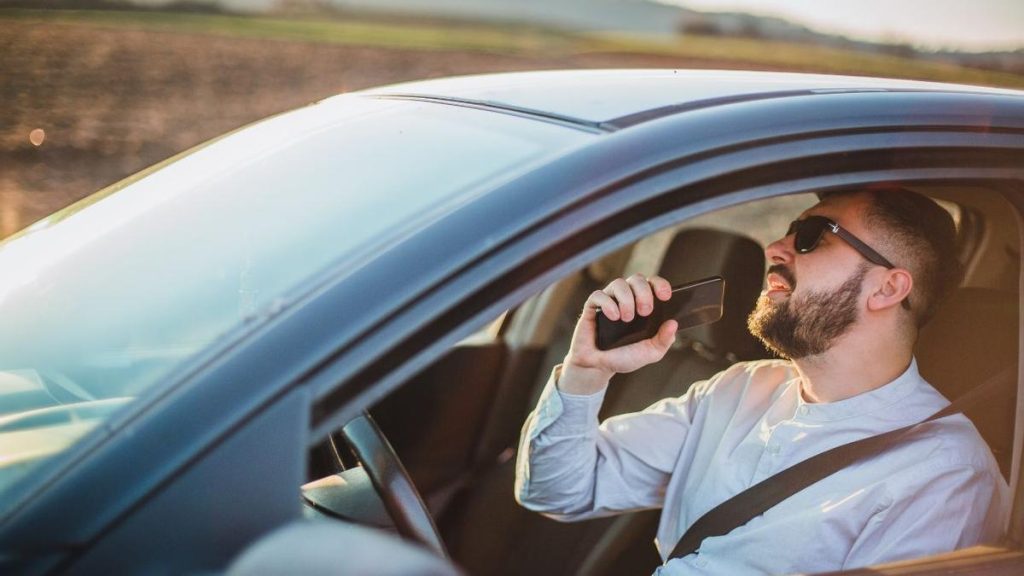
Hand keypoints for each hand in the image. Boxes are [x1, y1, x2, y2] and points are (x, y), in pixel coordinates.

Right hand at [558, 274, 677, 393]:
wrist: (599, 367)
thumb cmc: (625, 357)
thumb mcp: (650, 352)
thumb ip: (664, 340)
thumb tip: (673, 323)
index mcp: (643, 304)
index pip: (653, 284)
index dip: (660, 284)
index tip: (665, 296)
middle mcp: (626, 298)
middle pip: (636, 279)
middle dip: (643, 292)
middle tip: (645, 312)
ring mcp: (609, 301)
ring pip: (618, 283)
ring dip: (626, 299)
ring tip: (626, 319)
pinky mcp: (592, 307)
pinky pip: (599, 295)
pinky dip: (608, 304)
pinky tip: (613, 317)